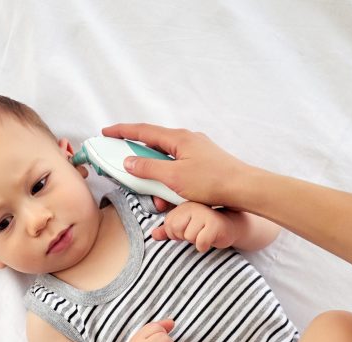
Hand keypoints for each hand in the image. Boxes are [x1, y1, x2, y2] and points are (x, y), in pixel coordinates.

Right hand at [101, 123, 257, 208]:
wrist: (244, 189)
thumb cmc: (212, 181)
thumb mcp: (174, 177)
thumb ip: (148, 169)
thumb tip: (129, 161)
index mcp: (179, 138)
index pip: (143, 131)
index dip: (122, 132)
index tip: (106, 133)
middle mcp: (187, 141)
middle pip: (154, 147)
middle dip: (140, 164)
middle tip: (128, 172)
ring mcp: (196, 152)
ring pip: (166, 163)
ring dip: (157, 181)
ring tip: (160, 200)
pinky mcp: (203, 164)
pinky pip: (178, 170)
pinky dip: (170, 183)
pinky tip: (173, 198)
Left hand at [156, 202, 241, 252]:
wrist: (231, 226)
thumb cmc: (206, 227)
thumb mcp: (185, 228)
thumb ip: (168, 230)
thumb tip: (153, 235)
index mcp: (183, 206)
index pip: (168, 225)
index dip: (176, 233)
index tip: (189, 229)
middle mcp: (193, 206)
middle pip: (176, 230)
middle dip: (185, 236)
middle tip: (198, 232)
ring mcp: (205, 213)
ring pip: (188, 237)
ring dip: (196, 241)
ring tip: (205, 234)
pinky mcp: (215, 224)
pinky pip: (200, 242)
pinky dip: (204, 246)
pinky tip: (210, 239)